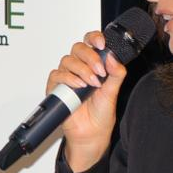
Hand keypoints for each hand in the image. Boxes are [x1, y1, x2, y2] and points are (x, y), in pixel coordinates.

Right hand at [46, 30, 127, 172]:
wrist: (91, 134)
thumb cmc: (101, 114)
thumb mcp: (113, 91)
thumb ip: (116, 73)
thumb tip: (113, 56)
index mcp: (93, 65)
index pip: (90, 42)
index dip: (94, 38)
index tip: (102, 44)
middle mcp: (79, 68)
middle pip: (78, 48)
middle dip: (90, 57)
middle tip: (100, 70)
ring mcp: (67, 77)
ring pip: (68, 60)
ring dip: (82, 69)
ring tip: (93, 83)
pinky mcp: (56, 88)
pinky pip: (57, 75)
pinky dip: (69, 78)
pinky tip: (80, 86)